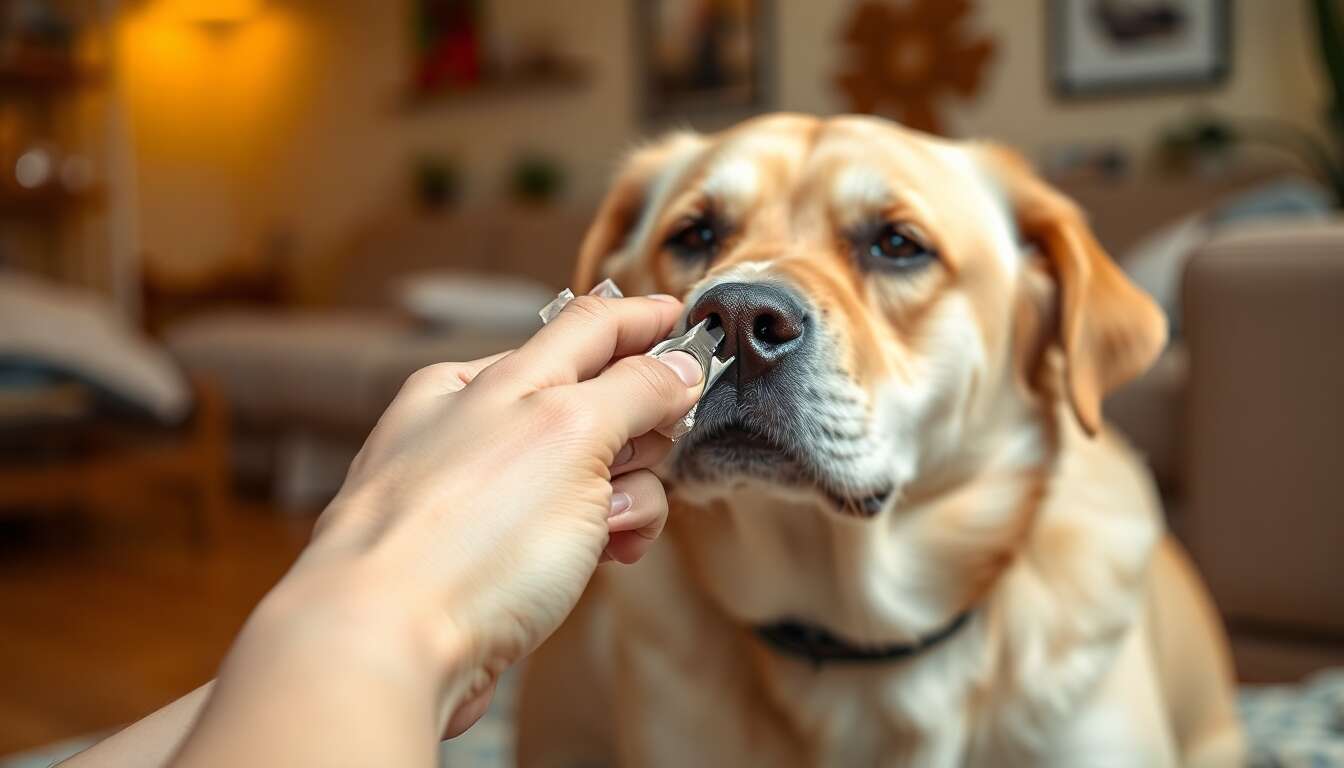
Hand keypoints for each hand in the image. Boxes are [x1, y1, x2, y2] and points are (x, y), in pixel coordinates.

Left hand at [256, 293, 701, 736]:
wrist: (384, 651)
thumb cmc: (460, 540)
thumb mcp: (567, 434)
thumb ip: (632, 388)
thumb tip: (677, 364)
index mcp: (493, 380)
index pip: (586, 328)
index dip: (644, 321)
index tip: (688, 322)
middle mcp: (482, 428)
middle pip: (598, 401)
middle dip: (642, 428)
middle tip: (652, 453)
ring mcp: (486, 496)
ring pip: (593, 473)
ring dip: (627, 495)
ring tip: (611, 529)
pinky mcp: (491, 558)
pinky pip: (569, 530)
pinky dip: (597, 541)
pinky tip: (596, 563)